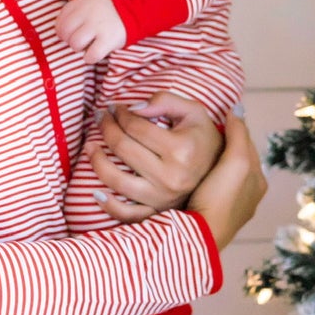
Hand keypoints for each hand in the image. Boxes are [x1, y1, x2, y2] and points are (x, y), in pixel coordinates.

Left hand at [56, 0, 125, 63]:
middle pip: (65, 34)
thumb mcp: (90, 1)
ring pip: (75, 44)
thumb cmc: (109, 9)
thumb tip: (59, 30)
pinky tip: (96, 52)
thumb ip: (74, 11)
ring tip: (89, 45)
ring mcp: (98, 27)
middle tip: (81, 40)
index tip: (70, 33)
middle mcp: (88, 14)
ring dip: (80, 48)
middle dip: (70, 40)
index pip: (60, 22)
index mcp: (82, 3)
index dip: (62, 31)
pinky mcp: (108, 40)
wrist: (135, 9)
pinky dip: (90, 57)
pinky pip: (90, 56)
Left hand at [90, 92, 222, 220]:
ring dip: (97, 161)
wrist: (222, 172)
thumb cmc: (204, 138)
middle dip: (106, 128)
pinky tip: (96, 193)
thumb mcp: (193, 111)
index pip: (135, 127)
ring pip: (117, 180)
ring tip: (91, 147)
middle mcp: (171, 176)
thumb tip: (133, 108)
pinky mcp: (158, 213)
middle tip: (101, 118)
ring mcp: (163, 198)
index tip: (114, 107)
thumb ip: (165, 100)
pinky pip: (127, 214)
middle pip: (123, 148)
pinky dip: (108, 205)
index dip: (120, 114)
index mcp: (181, 149)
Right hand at [184, 111, 266, 249]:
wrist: (200, 237)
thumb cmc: (221, 199)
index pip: (245, 146)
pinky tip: (187, 173)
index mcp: (257, 181)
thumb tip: (237, 109)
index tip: (213, 120)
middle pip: (233, 160)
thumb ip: (239, 134)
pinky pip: (208, 188)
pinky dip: (200, 177)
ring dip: (208, 162)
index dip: (231, 130)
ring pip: (220, 174)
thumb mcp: (236, 161)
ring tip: (190, 149)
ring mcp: (229, 207)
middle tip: (200, 133)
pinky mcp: (210, 215)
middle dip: (220, 146)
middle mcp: (247, 195)